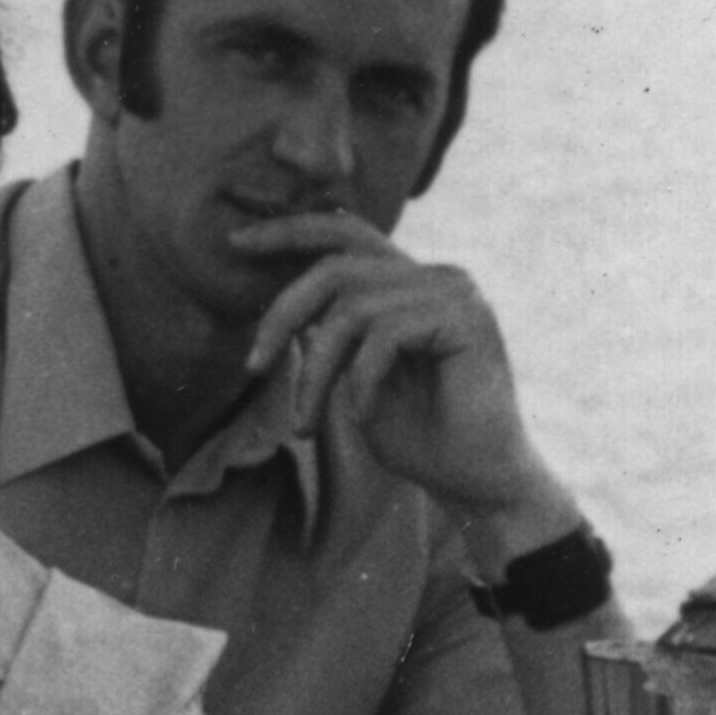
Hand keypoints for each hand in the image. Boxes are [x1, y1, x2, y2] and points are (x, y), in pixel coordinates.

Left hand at [221, 217, 557, 526]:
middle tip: (254, 366)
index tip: (237, 242)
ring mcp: (455, 293)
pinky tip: (362, 418)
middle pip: (336, 267)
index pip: (347, 233)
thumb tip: (284, 306)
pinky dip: (360, 382)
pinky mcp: (466, 318)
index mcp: (414, 284)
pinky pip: (383, 335)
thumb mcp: (357, 380)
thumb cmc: (422, 440)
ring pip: (352, 308)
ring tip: (306, 422)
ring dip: (316, 371)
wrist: (479, 483)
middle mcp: (437, 278)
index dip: (290, 230)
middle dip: (282, 313)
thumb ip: (331, 337)